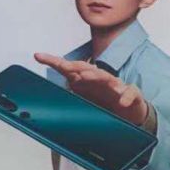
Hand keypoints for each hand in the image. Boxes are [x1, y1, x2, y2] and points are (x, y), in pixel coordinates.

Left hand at [34, 53, 148, 125]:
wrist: (129, 113)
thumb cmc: (104, 102)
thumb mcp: (82, 99)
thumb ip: (67, 95)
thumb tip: (45, 97)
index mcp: (86, 79)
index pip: (68, 68)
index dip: (53, 61)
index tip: (38, 56)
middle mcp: (100, 79)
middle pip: (86, 69)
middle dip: (75, 66)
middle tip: (64, 66)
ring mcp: (116, 86)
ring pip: (107, 78)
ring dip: (96, 76)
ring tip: (86, 76)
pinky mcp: (132, 95)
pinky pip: (130, 93)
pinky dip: (126, 96)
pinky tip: (121, 100)